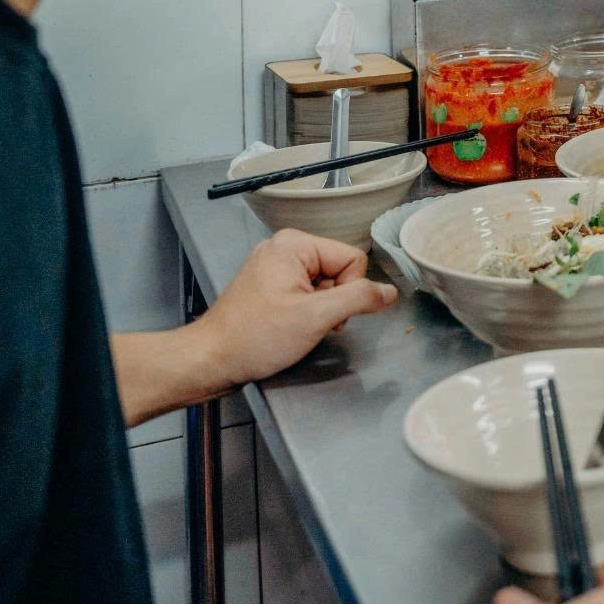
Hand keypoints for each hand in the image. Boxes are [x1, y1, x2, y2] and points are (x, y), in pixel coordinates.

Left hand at [191, 230, 397, 391]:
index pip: (353, 259)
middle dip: (334, 302)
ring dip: (321, 311)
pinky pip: (307, 293)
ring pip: (325, 285)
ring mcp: (275, 267)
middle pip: (339, 270)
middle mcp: (284, 247)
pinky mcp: (269, 286)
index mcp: (295, 243)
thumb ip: (360, 298)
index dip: (349, 290)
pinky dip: (306, 313)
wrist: (211, 360)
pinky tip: (290, 328)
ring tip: (298, 328)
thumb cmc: (258, 336)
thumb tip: (392, 292)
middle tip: (310, 324)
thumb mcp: (316, 317)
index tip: (323, 314)